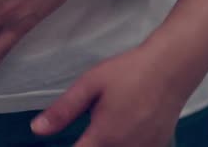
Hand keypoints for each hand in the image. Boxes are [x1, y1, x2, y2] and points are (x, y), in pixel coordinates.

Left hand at [30, 44, 191, 146]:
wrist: (171, 68)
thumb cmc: (127, 73)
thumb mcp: (89, 85)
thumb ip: (63, 111)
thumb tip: (36, 130)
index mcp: (104, 137)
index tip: (60, 143)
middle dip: (87, 145)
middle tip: (89, 126)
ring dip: (103, 145)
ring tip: (101, 127)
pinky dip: (122, 145)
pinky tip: (121, 130)